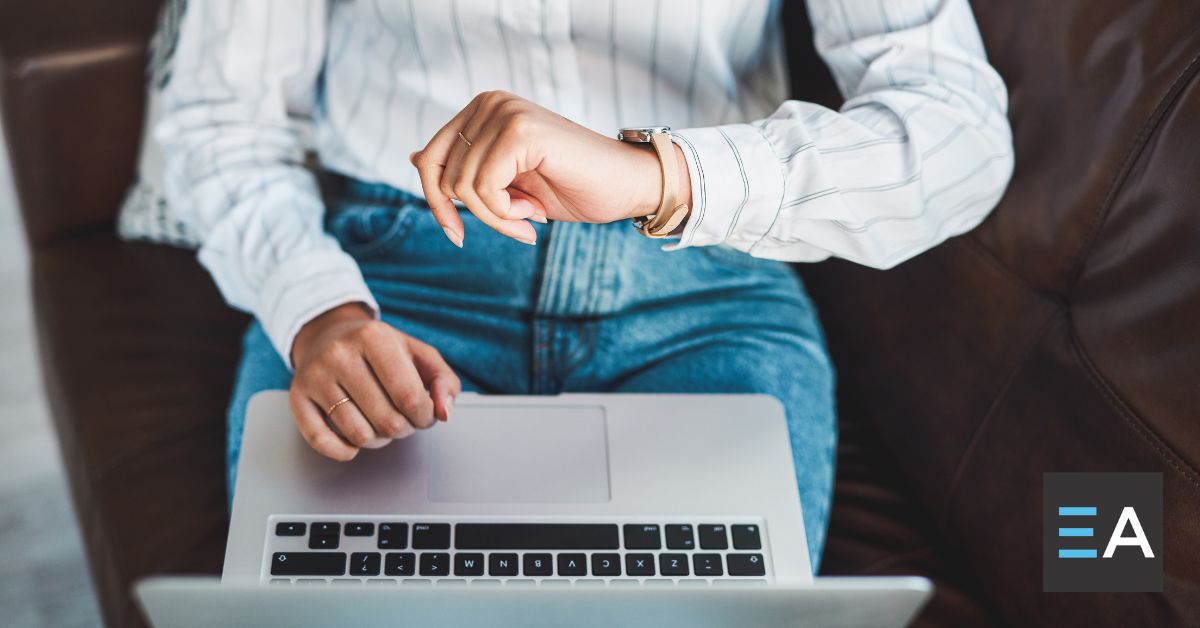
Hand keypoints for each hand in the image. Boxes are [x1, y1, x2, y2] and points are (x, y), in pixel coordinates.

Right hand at [288, 303, 459, 460]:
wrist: (329, 336)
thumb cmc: (381, 351)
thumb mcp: (419, 355)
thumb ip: (444, 382)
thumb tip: (444, 413)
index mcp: (374, 337)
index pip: (409, 397)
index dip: (425, 417)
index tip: (425, 415)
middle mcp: (340, 354)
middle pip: (387, 421)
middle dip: (404, 429)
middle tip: (404, 419)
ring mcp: (316, 376)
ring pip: (359, 435)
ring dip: (379, 440)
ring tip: (381, 423)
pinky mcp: (298, 397)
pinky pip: (321, 441)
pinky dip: (343, 451)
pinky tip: (354, 442)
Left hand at [410, 90, 690, 245]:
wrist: (627, 186)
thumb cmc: (573, 186)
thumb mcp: (507, 183)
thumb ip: (465, 167)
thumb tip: (413, 158)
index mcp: (482, 109)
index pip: (428, 159)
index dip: (436, 203)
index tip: (458, 234)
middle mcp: (489, 102)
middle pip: (439, 175)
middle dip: (472, 214)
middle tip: (514, 227)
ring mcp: (505, 113)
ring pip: (462, 187)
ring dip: (497, 217)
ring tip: (530, 216)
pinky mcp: (520, 131)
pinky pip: (483, 189)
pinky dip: (505, 215)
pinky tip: (535, 214)